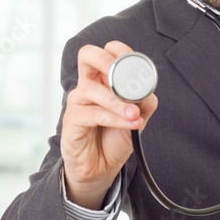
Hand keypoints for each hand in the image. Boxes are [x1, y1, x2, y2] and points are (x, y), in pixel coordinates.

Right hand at [60, 41, 157, 208]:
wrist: (102, 167)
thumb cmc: (115, 137)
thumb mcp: (137, 117)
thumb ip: (145, 101)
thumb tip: (147, 91)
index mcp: (102, 79)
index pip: (106, 52)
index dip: (121, 51)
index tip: (137, 66)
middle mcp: (87, 85)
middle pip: (87, 55)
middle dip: (108, 61)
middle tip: (125, 77)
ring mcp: (77, 102)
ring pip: (93, 89)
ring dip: (118, 102)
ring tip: (135, 114)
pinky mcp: (72, 121)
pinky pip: (94, 114)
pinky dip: (115, 118)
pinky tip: (130, 124)